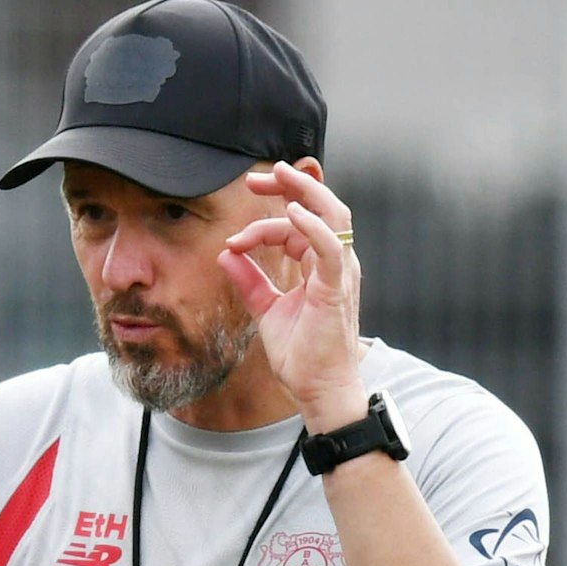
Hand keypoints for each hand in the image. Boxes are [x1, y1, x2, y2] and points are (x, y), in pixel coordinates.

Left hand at [217, 162, 366, 426]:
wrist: (318, 389)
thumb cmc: (302, 355)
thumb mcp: (267, 310)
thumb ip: (250, 281)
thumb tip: (226, 256)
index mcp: (320, 266)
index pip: (296, 228)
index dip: (263, 226)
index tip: (233, 241)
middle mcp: (335, 263)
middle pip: (320, 208)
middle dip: (289, 187)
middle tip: (257, 178)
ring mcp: (340, 273)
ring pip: (331, 216)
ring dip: (304, 192)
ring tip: (278, 176)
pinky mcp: (338, 287)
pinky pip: (331, 247)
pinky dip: (312, 227)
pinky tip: (291, 214)